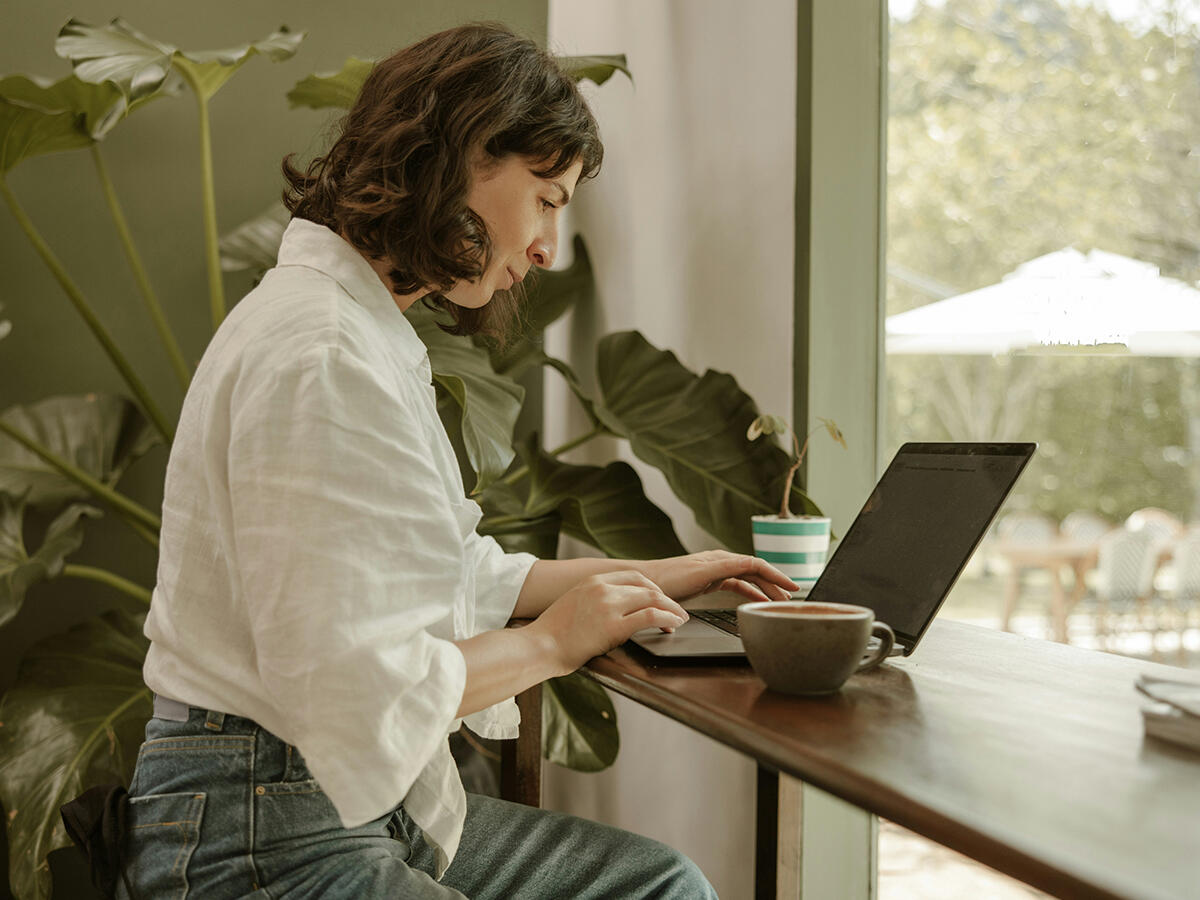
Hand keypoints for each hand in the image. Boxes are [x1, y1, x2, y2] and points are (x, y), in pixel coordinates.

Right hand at [528, 570, 689, 674]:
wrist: (538, 646)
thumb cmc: (552, 634)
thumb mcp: (573, 605)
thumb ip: (593, 601)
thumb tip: (610, 610)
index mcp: (592, 580)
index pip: (633, 576)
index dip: (652, 587)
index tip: (660, 599)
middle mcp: (602, 588)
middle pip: (647, 586)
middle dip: (666, 598)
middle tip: (676, 611)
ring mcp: (608, 605)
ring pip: (653, 599)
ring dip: (671, 609)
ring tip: (680, 619)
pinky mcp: (613, 625)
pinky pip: (650, 616)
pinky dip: (667, 619)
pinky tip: (673, 625)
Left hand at [639, 550, 799, 603]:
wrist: (644, 583)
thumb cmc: (667, 579)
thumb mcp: (699, 574)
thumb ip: (726, 569)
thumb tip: (753, 565)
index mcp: (721, 559)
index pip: (757, 565)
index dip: (776, 576)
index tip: (793, 587)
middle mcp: (720, 562)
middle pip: (756, 571)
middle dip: (775, 583)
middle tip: (793, 598)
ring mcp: (715, 571)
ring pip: (748, 578)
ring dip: (765, 588)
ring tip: (780, 600)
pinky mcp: (709, 580)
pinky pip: (737, 584)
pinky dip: (750, 591)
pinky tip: (757, 600)